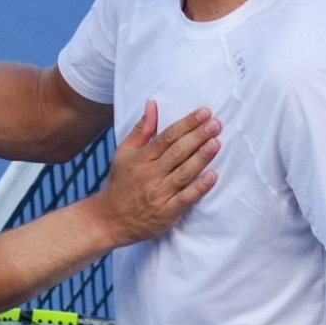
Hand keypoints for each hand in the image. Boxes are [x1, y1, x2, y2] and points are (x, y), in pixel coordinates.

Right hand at [90, 101, 219, 245]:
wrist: (108, 220)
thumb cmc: (119, 183)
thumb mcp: (124, 153)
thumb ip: (141, 129)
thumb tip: (152, 104)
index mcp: (141, 158)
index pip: (167, 137)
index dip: (187, 124)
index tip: (204, 112)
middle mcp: (150, 175)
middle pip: (178, 152)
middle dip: (198, 136)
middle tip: (216, 123)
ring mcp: (159, 194)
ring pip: (184, 172)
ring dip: (202, 157)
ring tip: (216, 142)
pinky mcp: (167, 213)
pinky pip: (186, 198)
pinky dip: (200, 187)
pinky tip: (213, 176)